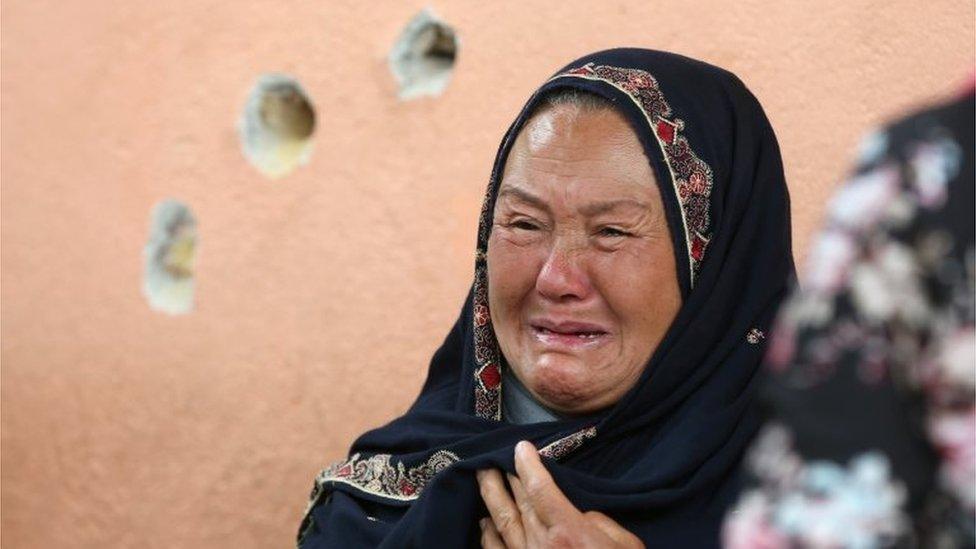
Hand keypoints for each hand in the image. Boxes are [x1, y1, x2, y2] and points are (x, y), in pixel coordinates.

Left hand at [476, 441, 643, 548]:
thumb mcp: (626, 546)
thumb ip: (600, 522)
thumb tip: (579, 513)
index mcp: (568, 532)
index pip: (540, 488)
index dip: (529, 464)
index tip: (521, 447)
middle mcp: (540, 545)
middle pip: (517, 502)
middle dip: (504, 477)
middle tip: (492, 458)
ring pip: (501, 524)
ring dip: (490, 499)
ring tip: (481, 479)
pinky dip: (487, 536)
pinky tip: (483, 525)